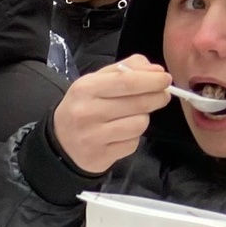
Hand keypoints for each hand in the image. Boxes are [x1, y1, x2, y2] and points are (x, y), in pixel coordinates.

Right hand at [52, 57, 171, 174]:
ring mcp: (93, 136)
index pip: (127, 81)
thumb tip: (156, 71)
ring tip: (133, 117)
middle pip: (138, 103)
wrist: (59, 143)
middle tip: (162, 95)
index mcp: (86, 88)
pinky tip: (121, 135)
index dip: (152, 80)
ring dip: (143, 119)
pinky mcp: (101, 156)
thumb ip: (127, 69)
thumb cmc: (84, 106)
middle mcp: (87, 112)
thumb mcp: (97, 81)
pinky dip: (133, 138)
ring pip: (139, 124)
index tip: (166, 79)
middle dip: (157, 97)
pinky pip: (132, 143)